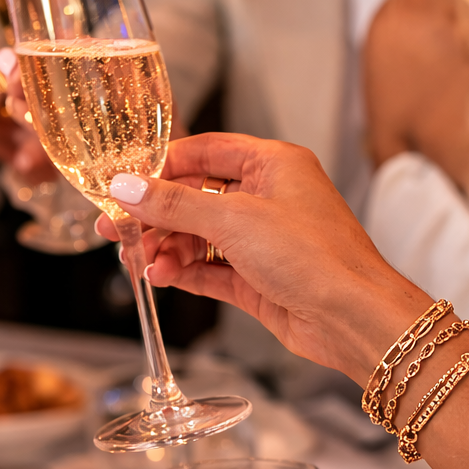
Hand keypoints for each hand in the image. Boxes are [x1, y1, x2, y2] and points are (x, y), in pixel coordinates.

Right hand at [94, 132, 430, 385]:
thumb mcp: (233, 219)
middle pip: (196, 198)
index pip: (205, 152)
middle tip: (118, 229)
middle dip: (156, 215)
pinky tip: (160, 277)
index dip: (161, 166)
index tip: (125, 183)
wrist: (350, 316)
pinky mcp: (257, 279)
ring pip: (199, 237)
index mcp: (272, 164)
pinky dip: (182, 272)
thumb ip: (174, 205)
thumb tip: (128, 188)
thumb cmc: (315, 257)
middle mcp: (268, 198)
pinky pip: (209, 269)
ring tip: (139, 262)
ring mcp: (262, 241)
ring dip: (167, 248)